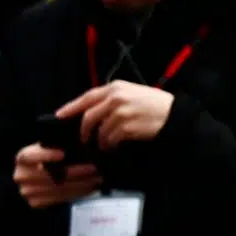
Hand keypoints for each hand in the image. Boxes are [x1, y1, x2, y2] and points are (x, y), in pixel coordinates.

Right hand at [14, 143, 101, 207]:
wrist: (33, 178)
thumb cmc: (45, 160)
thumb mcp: (45, 149)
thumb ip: (54, 146)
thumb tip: (77, 144)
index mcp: (22, 158)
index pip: (30, 156)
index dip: (45, 155)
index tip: (62, 154)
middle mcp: (21, 175)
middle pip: (50, 175)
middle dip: (76, 172)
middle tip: (94, 168)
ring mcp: (27, 191)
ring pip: (58, 188)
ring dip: (81, 184)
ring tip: (97, 179)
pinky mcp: (36, 203)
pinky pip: (61, 199)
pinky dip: (78, 193)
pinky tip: (89, 188)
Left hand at [57, 81, 173, 149]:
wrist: (176, 115)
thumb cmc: (154, 105)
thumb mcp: (132, 94)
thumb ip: (111, 99)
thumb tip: (90, 112)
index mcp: (115, 87)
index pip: (87, 97)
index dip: (71, 107)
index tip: (59, 116)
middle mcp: (116, 98)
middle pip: (89, 116)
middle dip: (84, 130)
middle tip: (83, 139)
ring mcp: (121, 112)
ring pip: (100, 130)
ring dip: (99, 141)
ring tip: (103, 146)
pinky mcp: (127, 126)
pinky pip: (111, 139)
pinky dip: (110, 145)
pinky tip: (113, 147)